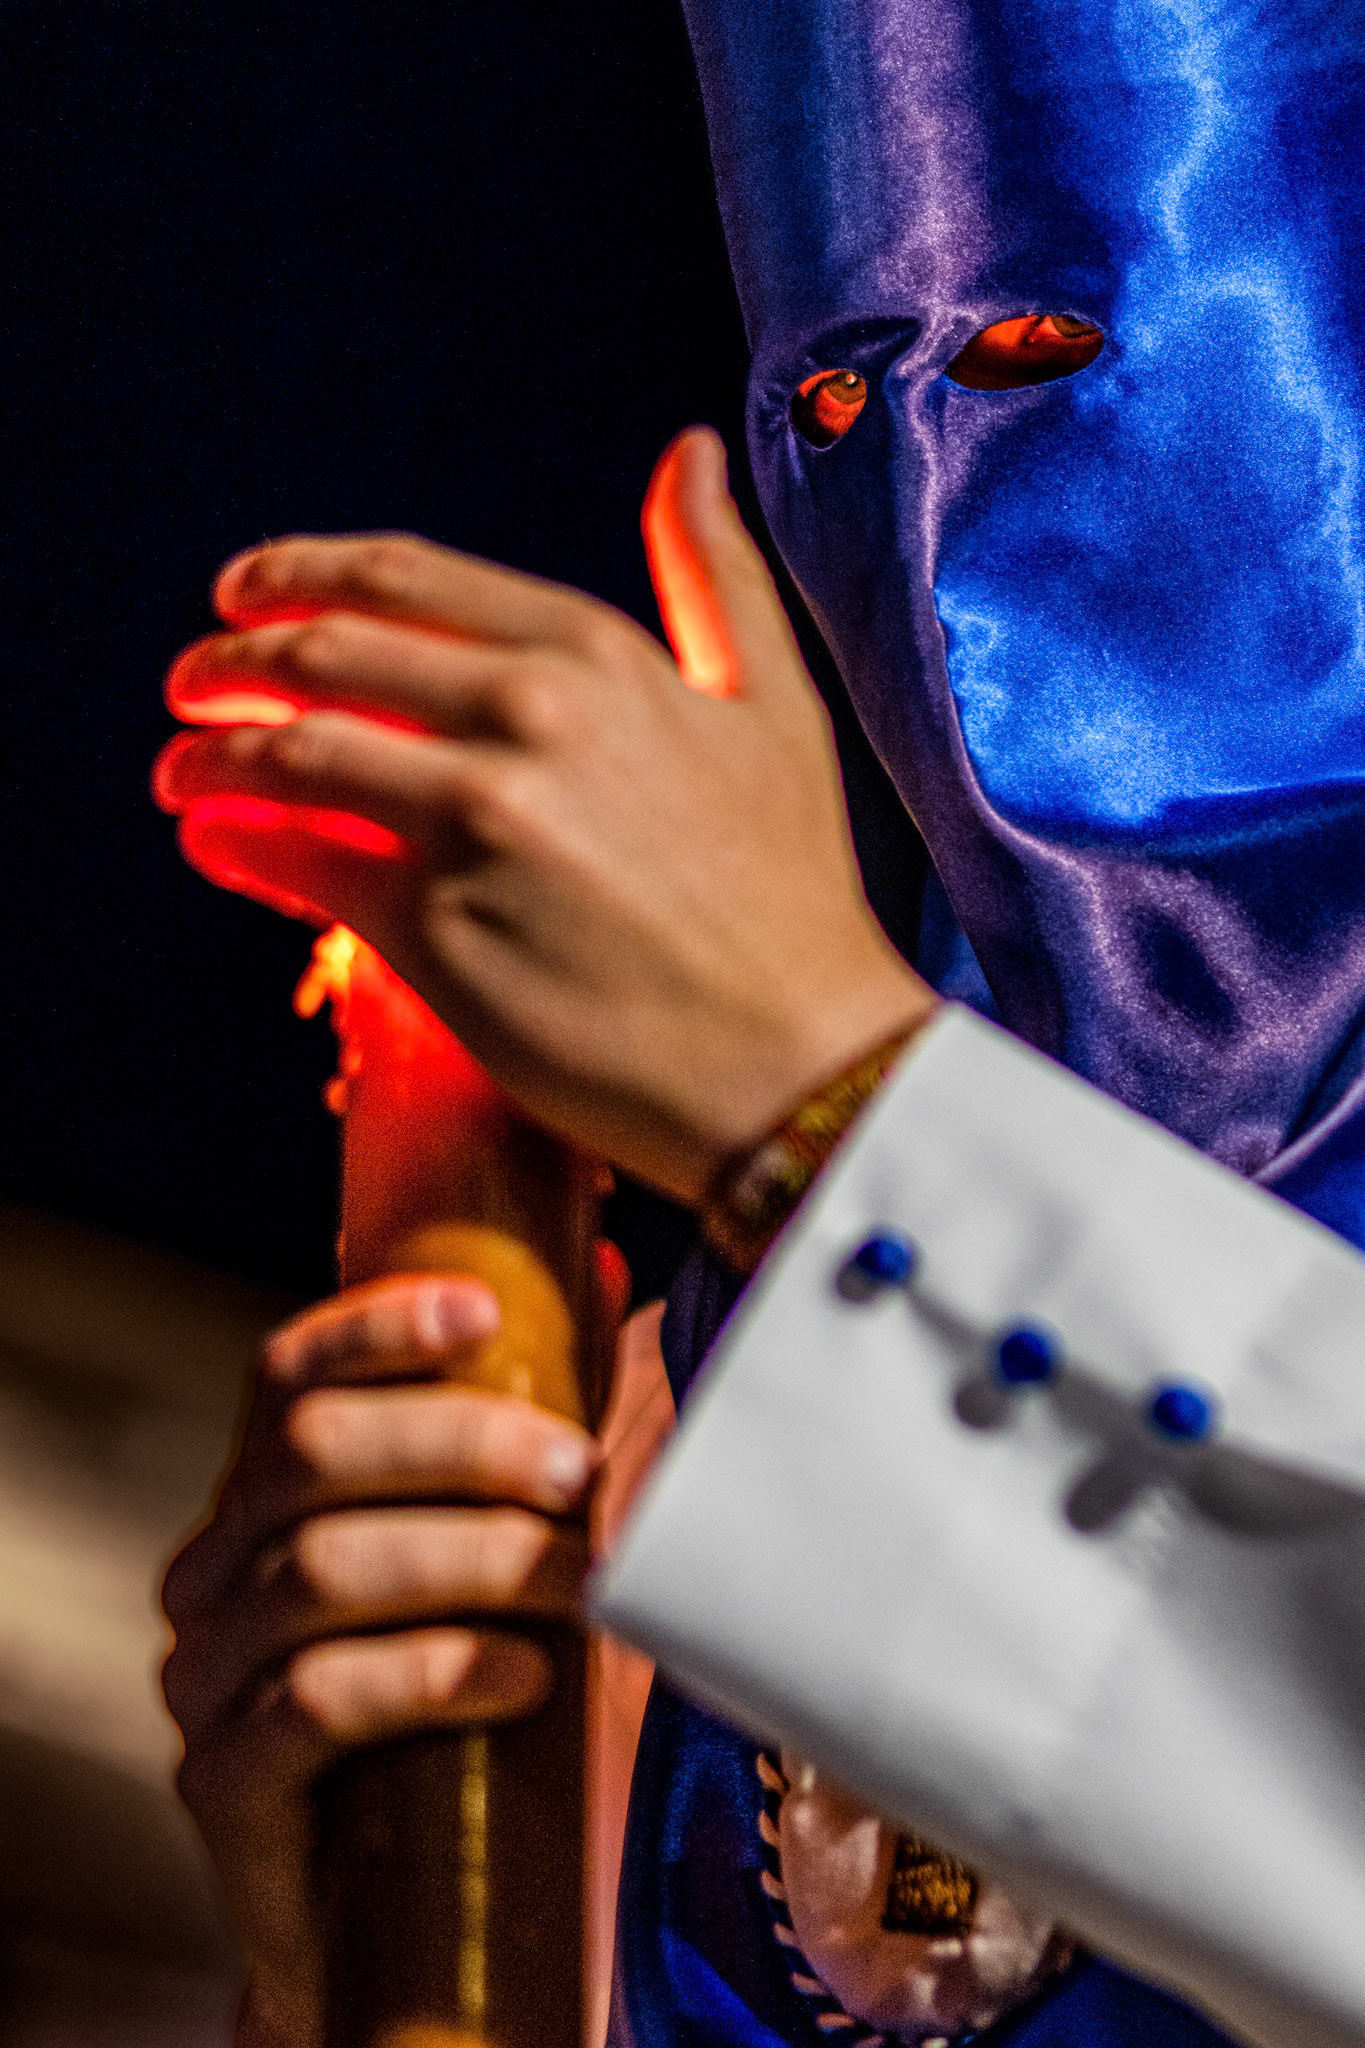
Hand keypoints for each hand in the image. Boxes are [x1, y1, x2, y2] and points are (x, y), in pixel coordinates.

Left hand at [154, 428, 936, 1202]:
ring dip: (208, 757)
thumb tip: (689, 454)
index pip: (403, 579)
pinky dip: (234, 844)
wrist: (799, 1059)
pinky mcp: (436, 928)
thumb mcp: (774, 709)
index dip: (302, 573)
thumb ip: (716, 577)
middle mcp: (525, 717)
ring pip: (287, 755)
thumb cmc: (792, 895)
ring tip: (182, 776)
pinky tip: (215, 844)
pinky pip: (295, 863)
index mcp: (596, 654)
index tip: (245, 593)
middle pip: (322, 655)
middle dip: (229, 663)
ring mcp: (473, 820)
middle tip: (192, 685)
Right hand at [162, 1275, 603, 2046]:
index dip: (377, 1327)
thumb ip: (535, 1424)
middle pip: (312, 1454)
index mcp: (264, 1493)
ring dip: (476, 1561)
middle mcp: (213, 1568)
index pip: (288, 1374)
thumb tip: (600, 1269)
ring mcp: (207, 1675)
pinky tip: (526, 1679)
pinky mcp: (226, 1783)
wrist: (422, 1909)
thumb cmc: (476, 1698)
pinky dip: (437, 1672)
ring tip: (586, 1586)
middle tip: (581, 1474)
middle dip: (460, 1443)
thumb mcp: (503, 1550)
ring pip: (324, 1570)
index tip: (487, 1313)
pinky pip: (319, 1700)